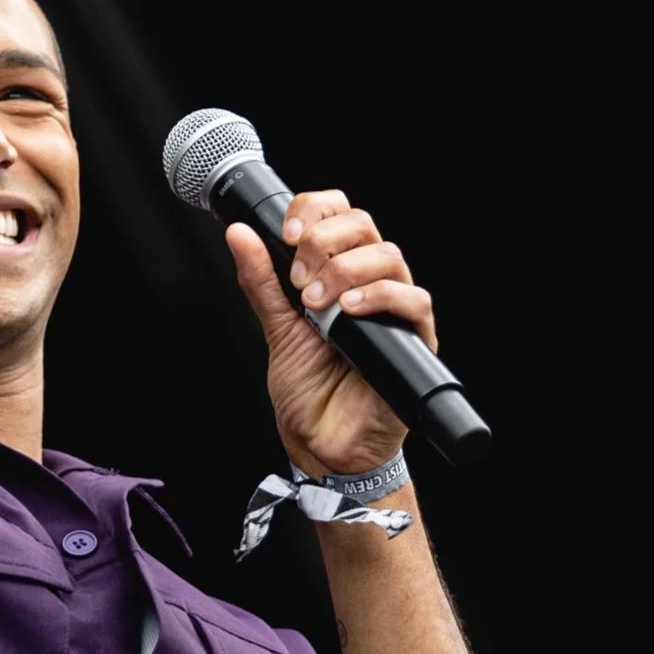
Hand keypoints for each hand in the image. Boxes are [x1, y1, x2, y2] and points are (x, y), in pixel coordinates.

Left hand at [225, 190, 435, 479]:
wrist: (321, 444)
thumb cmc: (307, 390)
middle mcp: (370, 285)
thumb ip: (261, 281)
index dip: (316, 210)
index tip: (287, 233)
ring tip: (315, 304)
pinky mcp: (414, 341)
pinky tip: (349, 310)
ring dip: (346, 270)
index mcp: (339, 274)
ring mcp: (393, 311)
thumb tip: (240, 233)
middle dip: (324, 241)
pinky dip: (381, 297)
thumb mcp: (277, 328)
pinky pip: (414, 301)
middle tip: (298, 279)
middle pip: (364, 226)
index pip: (340, 215)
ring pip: (389, 257)